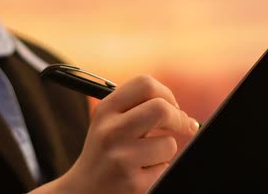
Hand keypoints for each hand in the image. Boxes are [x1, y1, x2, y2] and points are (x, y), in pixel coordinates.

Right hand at [31, 75, 198, 193]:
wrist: (82, 190)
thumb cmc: (105, 151)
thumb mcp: (110, 122)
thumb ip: (138, 108)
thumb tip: (184, 116)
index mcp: (106, 110)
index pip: (145, 84)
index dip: (166, 94)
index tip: (172, 107)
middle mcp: (110, 131)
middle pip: (161, 109)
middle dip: (179, 118)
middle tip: (185, 126)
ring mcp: (121, 158)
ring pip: (168, 144)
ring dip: (166, 151)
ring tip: (147, 158)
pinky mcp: (132, 183)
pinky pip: (165, 168)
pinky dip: (159, 170)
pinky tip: (141, 174)